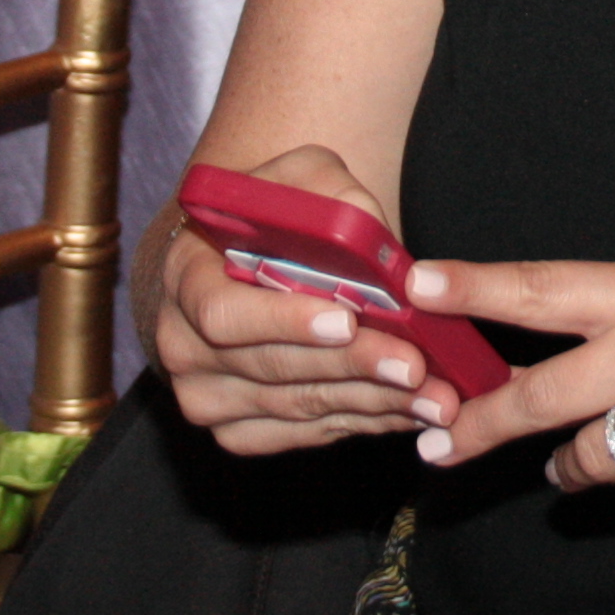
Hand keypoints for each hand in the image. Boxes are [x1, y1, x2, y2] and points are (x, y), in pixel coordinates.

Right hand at [150, 146, 462, 455]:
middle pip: (270, 368)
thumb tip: (373, 241)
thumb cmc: (276, 218)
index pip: (223, 313)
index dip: (284, 321)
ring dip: (370, 403)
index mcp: (184, 277)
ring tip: (433, 396)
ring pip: (296, 407)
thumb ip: (332, 197)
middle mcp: (182, 345)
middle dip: (350, 367)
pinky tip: (407, 409)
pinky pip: (304, 434)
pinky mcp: (237, 430)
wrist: (242, 263)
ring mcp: (206, 396)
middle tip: (414, 367)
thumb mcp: (299, 180)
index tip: (346, 319)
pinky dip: (362, 422)